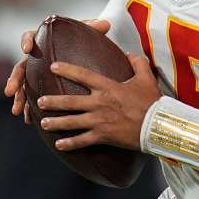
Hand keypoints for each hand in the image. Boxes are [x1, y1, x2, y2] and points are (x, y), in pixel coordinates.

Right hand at [4, 19, 111, 123]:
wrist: (87, 50)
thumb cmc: (85, 38)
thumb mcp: (89, 32)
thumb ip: (94, 27)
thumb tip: (105, 23)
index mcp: (44, 40)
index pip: (30, 36)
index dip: (26, 41)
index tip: (26, 49)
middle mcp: (36, 56)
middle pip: (21, 66)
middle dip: (15, 78)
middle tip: (10, 90)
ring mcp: (36, 72)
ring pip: (23, 85)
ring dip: (19, 97)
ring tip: (17, 110)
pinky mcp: (41, 84)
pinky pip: (32, 96)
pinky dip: (30, 107)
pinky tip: (29, 119)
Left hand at [34, 52, 160, 151]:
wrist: (158, 124)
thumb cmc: (153, 102)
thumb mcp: (147, 78)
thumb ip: (138, 63)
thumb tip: (129, 53)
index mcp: (108, 87)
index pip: (83, 75)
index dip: (67, 69)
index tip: (53, 66)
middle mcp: (99, 103)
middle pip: (70, 101)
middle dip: (52, 102)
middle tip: (40, 102)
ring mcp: (99, 121)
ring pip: (71, 122)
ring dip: (55, 123)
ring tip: (43, 123)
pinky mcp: (102, 136)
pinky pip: (82, 141)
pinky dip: (69, 143)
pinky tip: (58, 144)